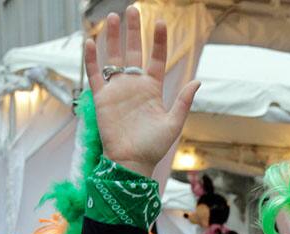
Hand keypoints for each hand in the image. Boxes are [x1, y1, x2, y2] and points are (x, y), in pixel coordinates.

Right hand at [84, 7, 199, 177]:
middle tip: (132, 9)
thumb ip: (183, 101)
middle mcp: (134, 86)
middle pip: (133, 51)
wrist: (132, 162)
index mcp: (152, 89)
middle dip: (133, 30)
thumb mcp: (173, 123)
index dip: (158, 41)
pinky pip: (95, 75)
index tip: (160, 22)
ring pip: (114, 58)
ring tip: (113, 17)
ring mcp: (117, 90)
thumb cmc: (153, 147)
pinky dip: (92, 60)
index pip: (155, 58)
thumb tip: (198, 81)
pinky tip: (90, 42)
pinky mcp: (102, 99)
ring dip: (113, 38)